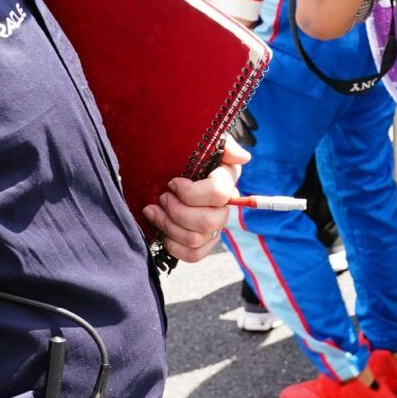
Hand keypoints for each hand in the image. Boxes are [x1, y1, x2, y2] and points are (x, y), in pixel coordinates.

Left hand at [144, 137, 248, 263]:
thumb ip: (224, 145)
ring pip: (195, 239)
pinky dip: (173, 246)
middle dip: (176, 211)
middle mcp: (223, 208)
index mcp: (226, 182)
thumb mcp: (203, 142)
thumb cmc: (184, 154)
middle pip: (207, 221)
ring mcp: (213, 228)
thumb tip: (242, 158)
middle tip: (162, 197)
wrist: (165, 170)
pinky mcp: (200, 244)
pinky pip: (192, 255)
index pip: (218, 194)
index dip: (191, 192)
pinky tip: (160, 231)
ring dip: (168, 225)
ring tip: (154, 211)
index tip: (172, 182)